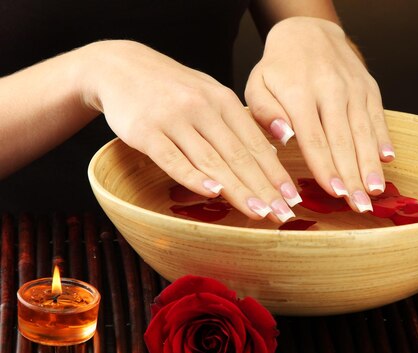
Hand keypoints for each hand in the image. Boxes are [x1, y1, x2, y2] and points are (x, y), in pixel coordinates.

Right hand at [79, 40, 298, 222]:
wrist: (120, 67)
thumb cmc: (171, 88)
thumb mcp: (209, 94)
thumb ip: (236, 122)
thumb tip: (271, 151)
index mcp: (223, 101)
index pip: (255, 144)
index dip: (275, 173)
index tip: (292, 198)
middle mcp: (203, 108)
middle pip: (239, 155)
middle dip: (264, 188)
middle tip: (282, 214)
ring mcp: (174, 119)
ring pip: (211, 160)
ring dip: (238, 190)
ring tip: (259, 212)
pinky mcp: (146, 131)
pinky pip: (173, 158)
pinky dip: (193, 177)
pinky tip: (212, 194)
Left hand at [245, 16, 394, 212]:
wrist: (309, 31)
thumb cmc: (279, 67)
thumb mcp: (258, 83)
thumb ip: (264, 110)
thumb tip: (282, 137)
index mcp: (299, 93)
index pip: (314, 138)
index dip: (326, 168)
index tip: (334, 193)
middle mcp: (330, 90)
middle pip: (343, 140)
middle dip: (352, 176)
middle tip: (360, 206)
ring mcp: (353, 88)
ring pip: (364, 132)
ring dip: (370, 164)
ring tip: (375, 191)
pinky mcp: (369, 87)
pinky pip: (378, 116)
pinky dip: (384, 139)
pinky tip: (388, 161)